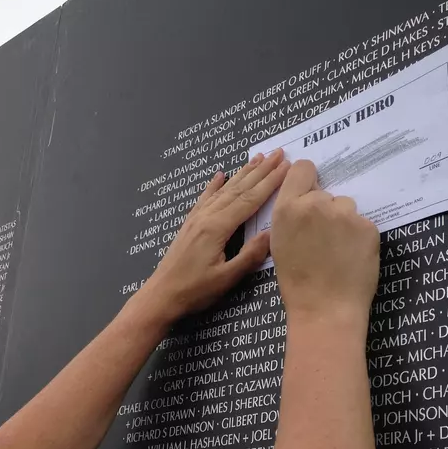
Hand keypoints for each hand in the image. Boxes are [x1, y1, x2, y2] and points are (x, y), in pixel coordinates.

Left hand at [141, 149, 289, 319]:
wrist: (161, 295)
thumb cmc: (194, 290)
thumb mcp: (227, 278)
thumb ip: (250, 255)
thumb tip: (272, 233)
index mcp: (217, 228)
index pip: (249, 199)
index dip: (270, 182)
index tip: (286, 166)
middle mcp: (206, 217)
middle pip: (238, 188)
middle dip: (260, 170)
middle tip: (278, 153)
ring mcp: (196, 219)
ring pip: (223, 190)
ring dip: (242, 173)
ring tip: (257, 158)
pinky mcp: (190, 225)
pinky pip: (205, 198)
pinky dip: (214, 185)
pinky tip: (219, 175)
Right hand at [271, 160, 379, 329]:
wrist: (325, 309)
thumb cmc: (297, 282)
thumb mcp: (280, 243)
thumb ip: (291, 215)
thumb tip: (306, 198)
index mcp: (287, 208)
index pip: (303, 168)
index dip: (308, 180)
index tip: (310, 195)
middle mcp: (316, 204)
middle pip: (326, 192)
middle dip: (326, 210)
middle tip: (322, 239)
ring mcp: (345, 214)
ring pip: (346, 206)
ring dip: (344, 222)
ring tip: (337, 251)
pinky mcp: (368, 226)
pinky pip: (363, 223)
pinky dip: (359, 237)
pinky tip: (351, 257)